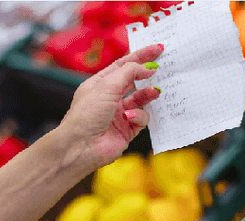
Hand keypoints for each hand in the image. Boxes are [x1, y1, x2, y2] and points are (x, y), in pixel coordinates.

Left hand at [56, 44, 163, 171]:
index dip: (140, 56)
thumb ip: (129, 72)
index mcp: (100, 84)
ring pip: (141, 100)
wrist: (81, 146)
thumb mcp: (107, 85)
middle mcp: (110, 98)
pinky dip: (139, 116)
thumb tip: (147, 68)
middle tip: (163, 68)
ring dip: (148, 94)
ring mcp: (119, 114)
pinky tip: (129, 118)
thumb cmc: (87, 114)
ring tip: (154, 91)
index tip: (158, 49)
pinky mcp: (127, 130)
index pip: (123, 65)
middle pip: (134, 81)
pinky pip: (141, 118)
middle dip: (148, 75)